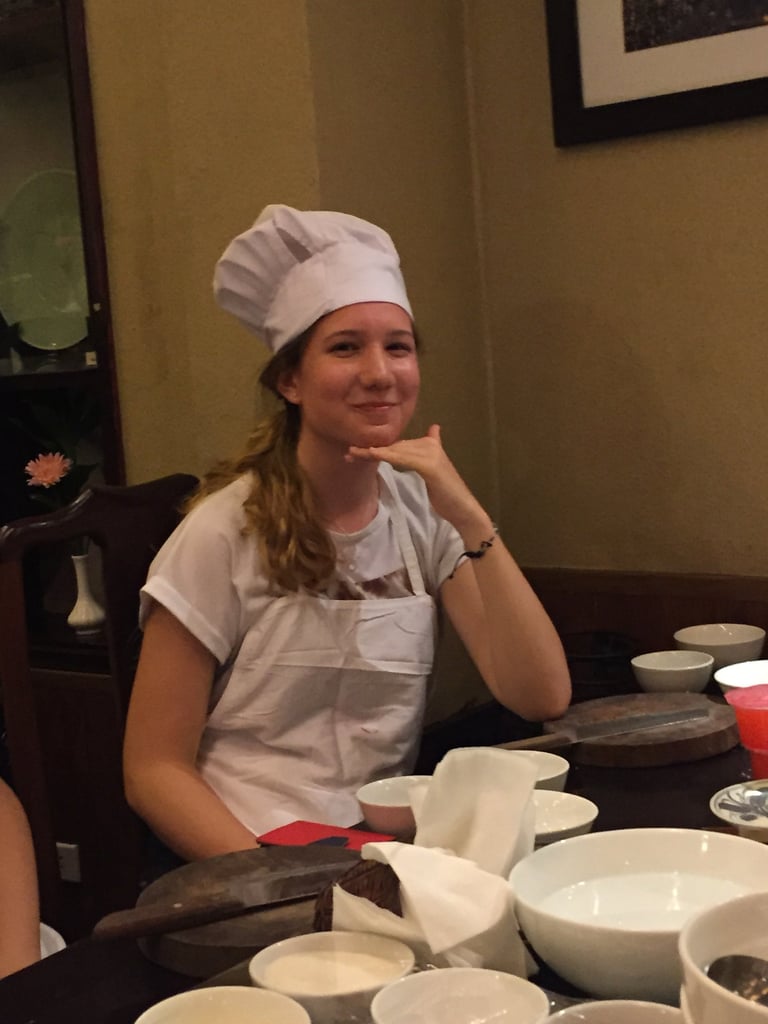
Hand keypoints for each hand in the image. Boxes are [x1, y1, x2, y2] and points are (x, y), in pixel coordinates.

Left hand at [346, 424, 490, 533]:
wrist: (463, 508)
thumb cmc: (446, 494)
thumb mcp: (432, 473)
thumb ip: (422, 457)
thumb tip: (428, 434)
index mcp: (430, 444)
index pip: (398, 443)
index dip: (379, 447)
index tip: (358, 451)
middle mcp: (430, 445)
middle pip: (394, 445)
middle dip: (370, 450)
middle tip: (349, 454)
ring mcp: (431, 453)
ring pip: (395, 450)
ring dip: (372, 452)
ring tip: (353, 454)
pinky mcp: (430, 465)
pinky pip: (402, 458)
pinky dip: (386, 456)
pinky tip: (372, 454)